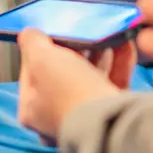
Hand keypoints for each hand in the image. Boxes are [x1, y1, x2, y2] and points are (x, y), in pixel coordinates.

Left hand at [17, 30, 135, 142]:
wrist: (112, 122)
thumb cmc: (69, 93)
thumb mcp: (41, 59)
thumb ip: (31, 43)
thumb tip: (29, 34)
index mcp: (31, 109)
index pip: (29, 72)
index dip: (39, 49)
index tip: (51, 32)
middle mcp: (56, 116)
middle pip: (62, 74)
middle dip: (74, 49)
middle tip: (81, 30)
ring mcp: (85, 117)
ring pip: (90, 77)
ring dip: (99, 52)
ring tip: (105, 33)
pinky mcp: (113, 113)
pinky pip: (113, 83)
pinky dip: (118, 63)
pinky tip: (123, 44)